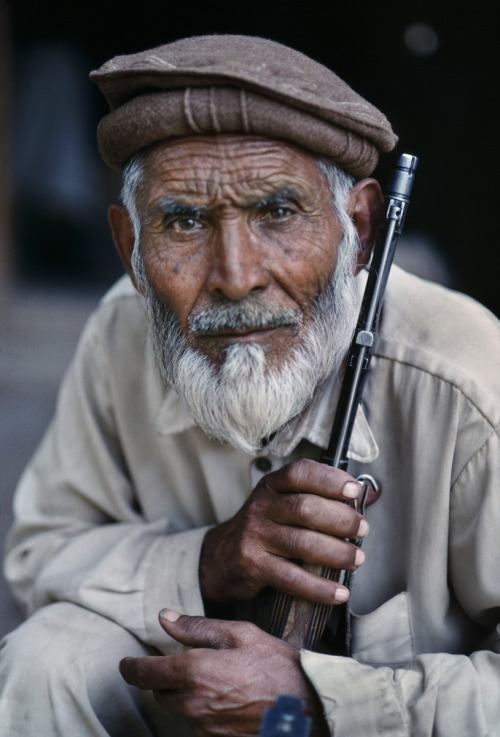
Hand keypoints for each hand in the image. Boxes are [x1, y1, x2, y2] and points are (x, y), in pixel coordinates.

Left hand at [120, 610, 328, 736]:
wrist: (306, 711)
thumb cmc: (277, 667)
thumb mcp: (240, 634)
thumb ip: (197, 627)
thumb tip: (164, 617)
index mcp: (192, 672)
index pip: (143, 673)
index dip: (130, 667)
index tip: (126, 663)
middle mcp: (190, 705)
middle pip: (160, 693)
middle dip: (166, 678)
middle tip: (188, 664)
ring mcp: (202, 729)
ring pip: (178, 710)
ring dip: (186, 695)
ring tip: (217, 682)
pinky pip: (197, 725)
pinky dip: (203, 712)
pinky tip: (227, 700)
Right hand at [199, 459, 367, 606]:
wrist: (220, 558)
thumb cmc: (263, 528)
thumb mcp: (281, 504)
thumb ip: (318, 497)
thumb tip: (367, 495)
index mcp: (271, 487)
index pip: (300, 473)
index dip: (328, 479)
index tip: (353, 489)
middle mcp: (262, 507)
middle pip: (305, 508)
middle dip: (340, 519)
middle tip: (361, 529)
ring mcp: (255, 536)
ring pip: (302, 543)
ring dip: (336, 553)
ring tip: (356, 559)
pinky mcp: (253, 565)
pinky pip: (292, 578)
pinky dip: (319, 588)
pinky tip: (338, 592)